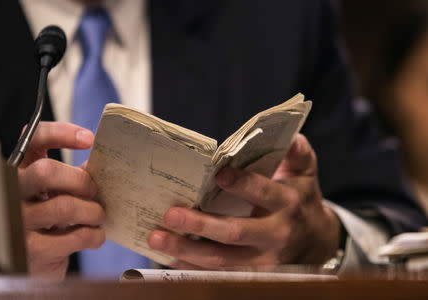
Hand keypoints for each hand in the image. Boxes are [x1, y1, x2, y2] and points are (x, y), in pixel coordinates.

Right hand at [18, 122, 104, 278]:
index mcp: (22, 172)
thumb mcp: (58, 193)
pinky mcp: (31, 250)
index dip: (60, 133)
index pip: (33, 140)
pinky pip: (75, 236)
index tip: (89, 139)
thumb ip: (74, 176)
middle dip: (80, 180)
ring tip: (98, 216)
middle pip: (46, 172)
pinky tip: (95, 236)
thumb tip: (106, 162)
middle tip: (94, 191)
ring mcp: (18, 222)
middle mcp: (13, 193)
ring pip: (64, 206)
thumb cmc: (51, 222)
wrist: (37, 263)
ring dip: (92, 211)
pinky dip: (94, 235)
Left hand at [148, 134, 339, 269]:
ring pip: (221, 260)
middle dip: (200, 225)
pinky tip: (168, 256)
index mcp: (287, 203)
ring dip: (187, 250)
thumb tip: (291, 136)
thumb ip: (298, 153)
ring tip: (156, 237)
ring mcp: (263, 260)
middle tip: (170, 214)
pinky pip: (219, 276)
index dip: (242, 184)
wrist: (315, 241)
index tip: (217, 174)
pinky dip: (191, 267)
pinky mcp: (251, 275)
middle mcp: (275, 234)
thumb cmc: (300, 199)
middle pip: (235, 232)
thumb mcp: (304, 173)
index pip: (263, 193)